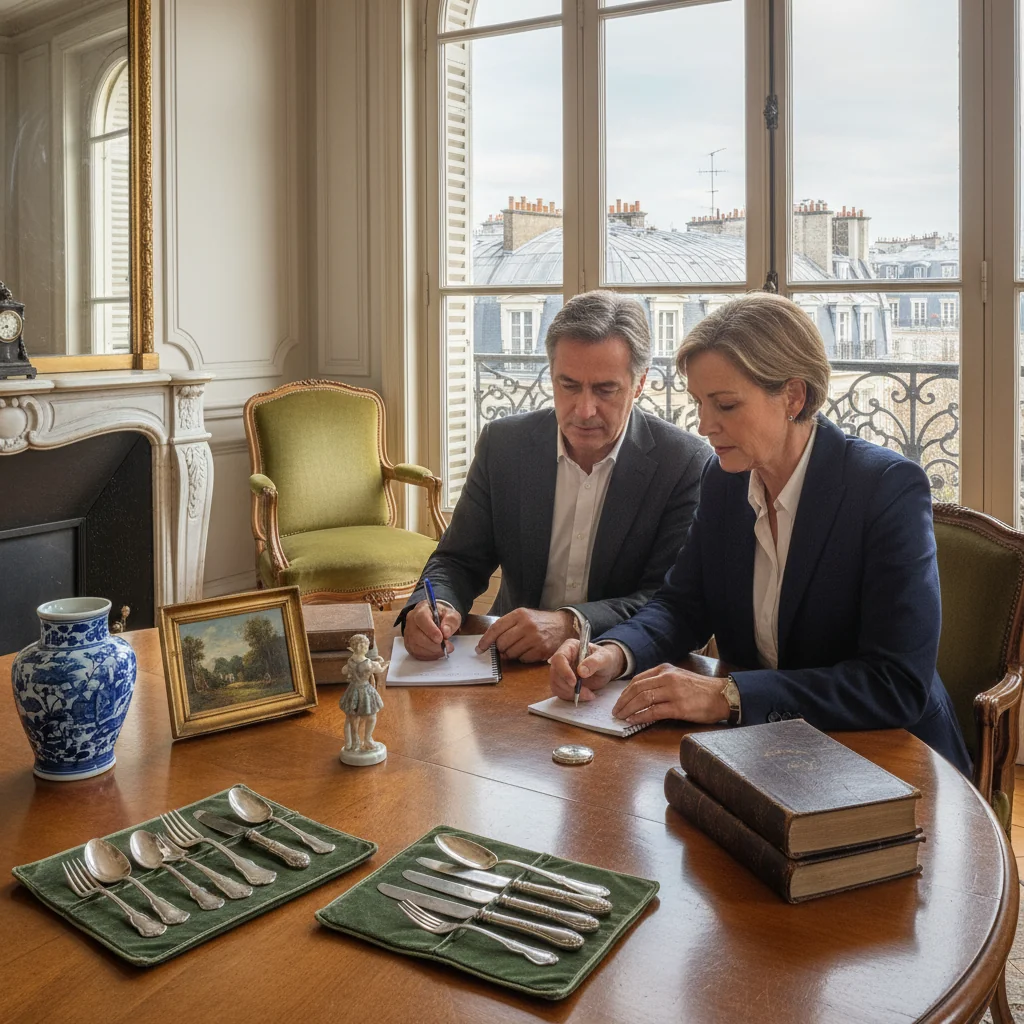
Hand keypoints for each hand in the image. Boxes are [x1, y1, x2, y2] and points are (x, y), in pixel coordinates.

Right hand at [404, 600, 460, 659]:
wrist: (433, 618)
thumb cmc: (442, 616)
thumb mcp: (451, 614)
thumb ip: (451, 621)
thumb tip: (446, 632)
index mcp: (421, 610)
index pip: (421, 619)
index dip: (430, 630)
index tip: (441, 638)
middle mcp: (411, 621)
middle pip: (417, 636)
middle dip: (434, 645)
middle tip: (448, 647)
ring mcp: (408, 633)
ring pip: (416, 646)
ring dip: (432, 652)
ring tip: (444, 650)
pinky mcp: (409, 643)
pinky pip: (416, 653)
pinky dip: (428, 656)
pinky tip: (437, 653)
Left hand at [475, 608, 574, 662]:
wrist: (563, 625)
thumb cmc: (538, 622)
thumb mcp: (523, 616)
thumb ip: (507, 626)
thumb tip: (490, 643)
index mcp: (520, 614)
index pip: (496, 628)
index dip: (485, 640)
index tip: (479, 648)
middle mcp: (527, 625)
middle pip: (502, 643)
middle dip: (500, 648)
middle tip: (505, 647)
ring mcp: (535, 639)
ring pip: (511, 653)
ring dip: (511, 654)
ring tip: (519, 647)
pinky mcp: (542, 650)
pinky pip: (522, 660)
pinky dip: (522, 657)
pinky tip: (528, 650)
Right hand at [548, 640, 625, 701]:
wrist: (606, 668)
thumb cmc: (604, 659)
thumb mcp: (604, 658)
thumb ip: (594, 662)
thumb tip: (581, 671)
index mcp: (570, 647)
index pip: (559, 658)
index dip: (564, 671)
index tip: (574, 682)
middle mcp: (562, 659)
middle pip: (555, 674)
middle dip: (569, 686)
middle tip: (586, 692)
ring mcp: (561, 671)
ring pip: (556, 685)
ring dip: (570, 693)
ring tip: (588, 694)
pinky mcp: (562, 683)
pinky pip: (560, 692)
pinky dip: (571, 697)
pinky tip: (585, 695)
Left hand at [611, 665, 729, 725]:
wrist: (723, 695)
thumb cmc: (701, 689)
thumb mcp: (679, 677)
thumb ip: (662, 682)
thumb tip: (642, 695)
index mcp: (666, 670)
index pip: (638, 679)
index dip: (625, 692)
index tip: (619, 701)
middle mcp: (668, 678)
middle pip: (637, 689)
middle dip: (623, 701)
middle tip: (616, 711)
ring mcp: (673, 692)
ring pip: (643, 699)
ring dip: (629, 709)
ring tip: (621, 717)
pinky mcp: (679, 707)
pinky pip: (654, 711)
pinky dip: (641, 716)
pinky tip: (634, 720)